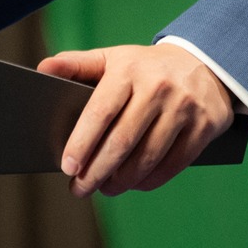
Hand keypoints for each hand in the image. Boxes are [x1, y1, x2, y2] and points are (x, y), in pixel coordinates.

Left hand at [37, 42, 235, 197]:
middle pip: (122, 141)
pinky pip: (173, 164)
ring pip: (147, 158)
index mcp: (130, 69)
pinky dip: (150, 181)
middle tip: (79, 188)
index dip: (82, 142)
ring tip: (105, 188)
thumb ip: (77, 64)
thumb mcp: (114, 58)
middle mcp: (158, 87)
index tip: (67, 166)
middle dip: (96, 172)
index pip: (101, 111)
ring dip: (122, 181)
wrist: (205, 64)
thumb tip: (43, 68)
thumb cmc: (146, 68)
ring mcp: (184, 107)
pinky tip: (134, 184)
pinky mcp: (204, 126)